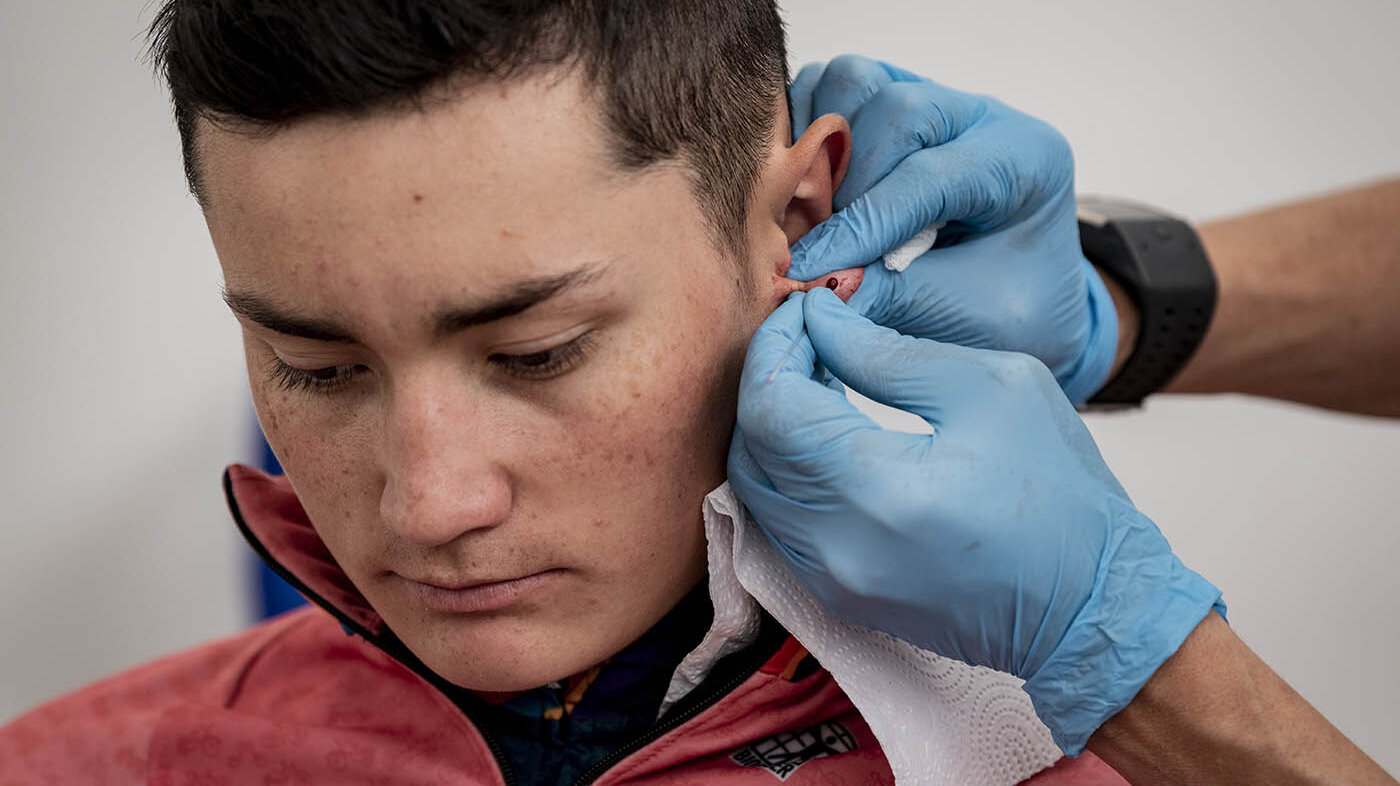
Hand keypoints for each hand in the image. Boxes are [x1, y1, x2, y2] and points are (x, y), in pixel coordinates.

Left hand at [728, 289, 1221, 752]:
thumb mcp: (991, 388)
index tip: (804, 309)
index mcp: (879, 489)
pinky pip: (778, 524)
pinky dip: (786, 472)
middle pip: (751, 446)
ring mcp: (833, 582)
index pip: (773, 404)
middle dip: (768, 378)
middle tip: (808, 337)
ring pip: (754, 488)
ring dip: (770, 427)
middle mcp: (838, 547)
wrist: (1090, 607)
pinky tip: (824, 437)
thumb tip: (819, 321)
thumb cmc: (1061, 494)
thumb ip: (886, 352)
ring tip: (815, 381)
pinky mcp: (839, 598)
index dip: (776, 345)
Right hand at [788, 56, 1117, 404]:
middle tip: (817, 245)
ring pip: (856, 82)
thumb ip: (893, 294)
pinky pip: (831, 89)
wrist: (1017, 301)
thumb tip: (812, 284)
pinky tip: (805, 192)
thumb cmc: (1006, 311)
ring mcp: (933, 101)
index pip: (929, 175)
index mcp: (1021, 160)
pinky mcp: (892, 101)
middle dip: (844, 182)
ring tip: (811, 214)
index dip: (863, 224)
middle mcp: (979, 116)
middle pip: (895, 109)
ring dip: (818, 147)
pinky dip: (805, 133)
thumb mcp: (964, 316)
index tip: (812, 269)